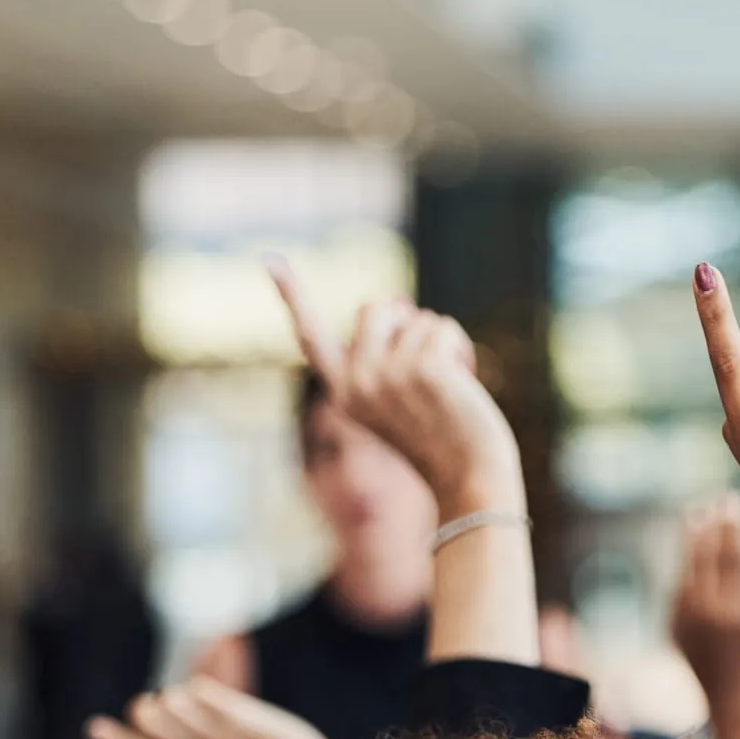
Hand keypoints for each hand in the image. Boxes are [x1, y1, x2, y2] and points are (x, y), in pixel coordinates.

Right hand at [269, 257, 520, 515]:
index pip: (311, 337)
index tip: (270, 260)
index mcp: (344, 393)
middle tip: (426, 363)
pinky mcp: (425, 368)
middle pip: (376, 308)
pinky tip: (463, 384)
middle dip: (406, 321)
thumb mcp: (398, 400)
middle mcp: (358, 383)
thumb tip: (393, 306)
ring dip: (440, 342)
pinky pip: (444, 329)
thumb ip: (385, 360)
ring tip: (448, 387)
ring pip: (418, 319)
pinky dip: (460, 348)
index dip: (292, 296)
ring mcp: (389, 375)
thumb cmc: (440, 439)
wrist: (469, 478)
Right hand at [671, 494, 739, 714]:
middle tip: (728, 500)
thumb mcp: (675, 626)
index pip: (694, 557)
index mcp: (689, 608)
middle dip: (726, 522)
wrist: (731, 695)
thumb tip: (690, 543)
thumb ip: (679, 588)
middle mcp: (717, 609)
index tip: (700, 508)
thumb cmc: (697, 657)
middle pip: (723, 553)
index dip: (698, 528)